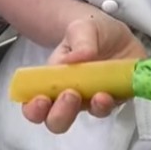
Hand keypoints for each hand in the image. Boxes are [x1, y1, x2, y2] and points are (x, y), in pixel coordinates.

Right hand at [23, 13, 146, 132]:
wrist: (117, 35)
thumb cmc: (89, 33)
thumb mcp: (81, 28)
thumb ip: (79, 40)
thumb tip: (76, 59)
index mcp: (52, 83)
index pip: (35, 106)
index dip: (34, 110)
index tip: (41, 100)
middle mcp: (70, 97)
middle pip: (58, 121)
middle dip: (61, 114)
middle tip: (70, 94)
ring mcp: (93, 99)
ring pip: (89, 116)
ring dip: (92, 109)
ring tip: (98, 95)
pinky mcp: (116, 98)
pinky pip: (113, 107)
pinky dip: (112, 103)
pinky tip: (112, 93)